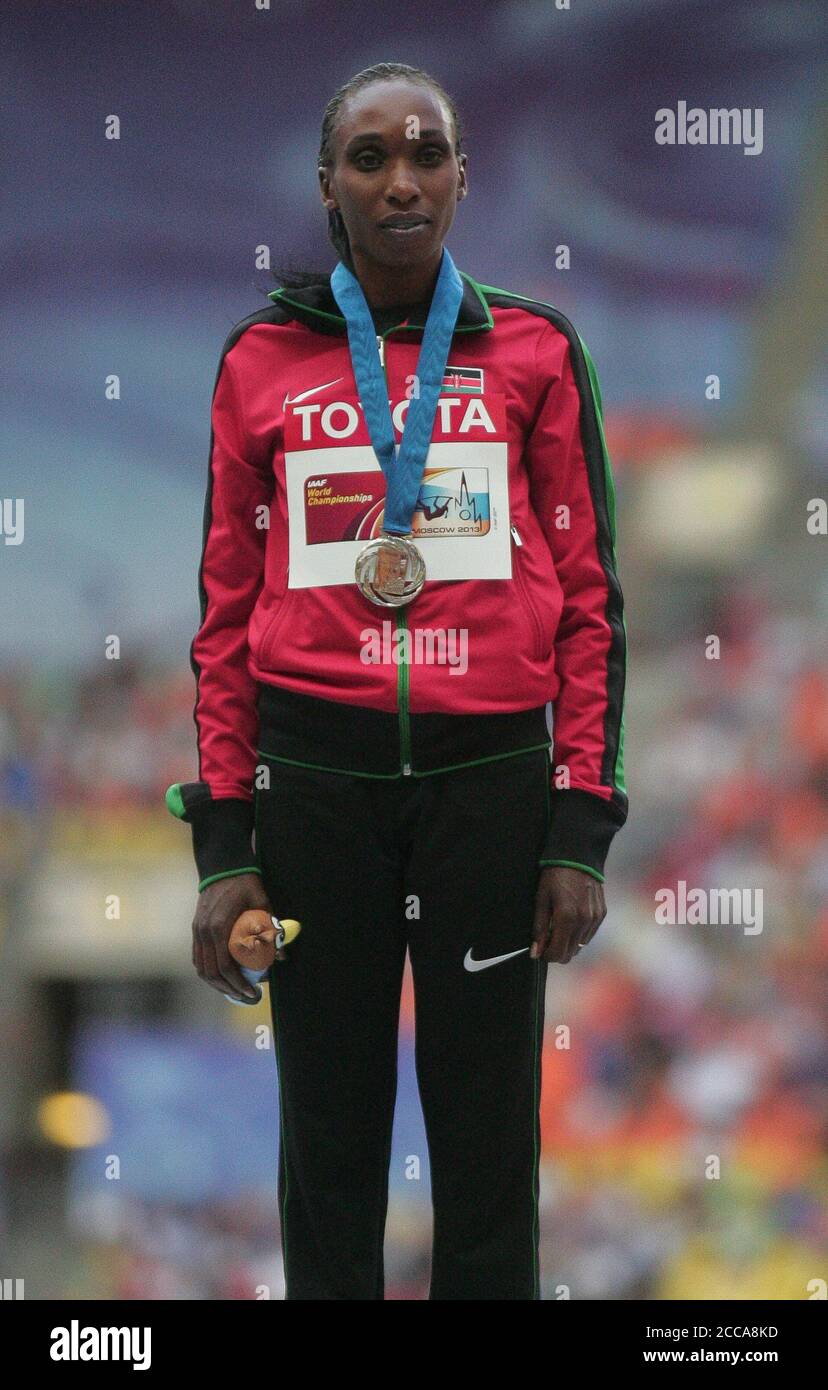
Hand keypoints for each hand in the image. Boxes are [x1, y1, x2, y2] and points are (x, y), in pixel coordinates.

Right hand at [192, 872, 273, 1000]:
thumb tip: (281, 956)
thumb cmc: (245, 883)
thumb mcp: (262, 903)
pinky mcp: (196, 929)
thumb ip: (270, 929)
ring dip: (217, 984)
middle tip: (247, 997)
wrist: (222, 866)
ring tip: (235, 991)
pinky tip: (222, 977)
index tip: (252, 992)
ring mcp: (197, 931)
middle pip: (211, 972)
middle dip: (229, 989)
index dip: (237, 983)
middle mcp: (204, 931)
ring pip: (202, 968)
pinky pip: (198, 958)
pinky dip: (209, 971)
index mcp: (219, 926)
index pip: (225, 965)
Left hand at [530, 865, 605, 963]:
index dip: (546, 955)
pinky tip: (571, 921)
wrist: (578, 856)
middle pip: (570, 954)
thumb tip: (536, 952)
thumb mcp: (541, 899)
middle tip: (547, 938)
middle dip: (557, 951)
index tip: (539, 950)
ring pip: (580, 947)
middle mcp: (584, 921)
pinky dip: (578, 935)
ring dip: (568, 943)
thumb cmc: (555, 876)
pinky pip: (588, 936)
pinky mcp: (601, 914)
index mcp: (566, 918)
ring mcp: (595, 919)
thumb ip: (539, 928)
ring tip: (559, 927)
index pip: (558, 953)